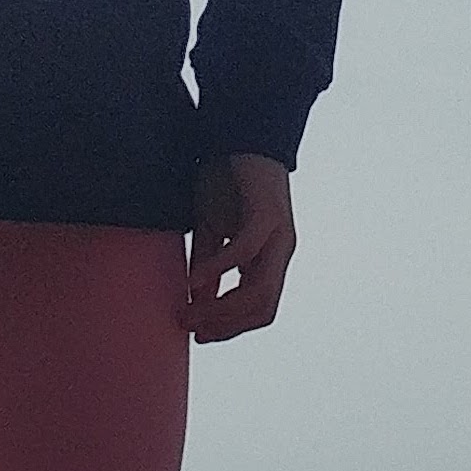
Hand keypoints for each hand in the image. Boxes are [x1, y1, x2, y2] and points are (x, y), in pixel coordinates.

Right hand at [187, 151, 294, 342]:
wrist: (239, 134)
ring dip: (223, 308)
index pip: (260, 310)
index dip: (231, 328)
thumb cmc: (226, 181)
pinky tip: (195, 280)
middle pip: (262, 309)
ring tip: (190, 312)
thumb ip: (208, 267)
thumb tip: (195, 301)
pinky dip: (220, 269)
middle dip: (226, 326)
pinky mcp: (268, 214)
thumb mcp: (212, 231)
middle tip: (191, 329)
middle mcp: (281, 252)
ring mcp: (279, 235)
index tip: (198, 336)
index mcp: (270, 258)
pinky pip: (245, 251)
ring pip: (260, 291)